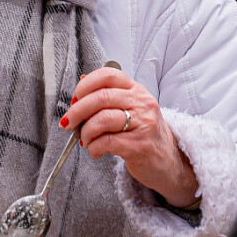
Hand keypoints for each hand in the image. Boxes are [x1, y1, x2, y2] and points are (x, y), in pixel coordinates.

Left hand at [62, 68, 198, 208]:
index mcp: (137, 90)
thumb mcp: (132, 108)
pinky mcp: (139, 146)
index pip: (108, 75)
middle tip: (69, 123)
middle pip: (101, 97)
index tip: (74, 100)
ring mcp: (143, 124)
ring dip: (85, 132)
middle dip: (77, 111)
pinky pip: (106, 142)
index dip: (85, 86)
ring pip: (102, 119)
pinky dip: (93, 147)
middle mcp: (142, 103)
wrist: (168, 160)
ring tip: (84, 140)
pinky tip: (94, 151)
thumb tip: (83, 81)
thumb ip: (110, 95)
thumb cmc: (144, 134)